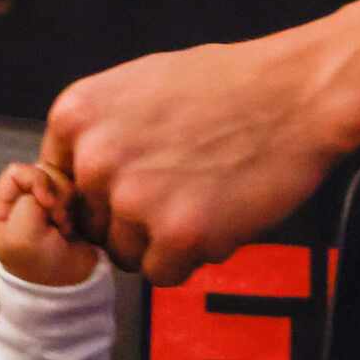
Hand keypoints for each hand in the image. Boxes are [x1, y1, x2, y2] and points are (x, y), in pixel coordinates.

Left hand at [0, 162, 100, 286]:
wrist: (69, 285)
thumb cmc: (39, 262)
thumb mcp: (22, 231)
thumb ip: (29, 197)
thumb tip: (47, 187)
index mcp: (0, 206)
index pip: (18, 171)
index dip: (37, 181)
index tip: (48, 204)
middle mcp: (19, 201)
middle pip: (41, 171)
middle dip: (56, 193)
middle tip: (57, 220)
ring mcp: (41, 204)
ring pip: (59, 179)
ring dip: (67, 201)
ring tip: (63, 227)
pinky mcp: (63, 209)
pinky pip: (73, 191)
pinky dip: (76, 206)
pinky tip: (71, 227)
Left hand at [40, 32, 344, 283]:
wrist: (297, 93)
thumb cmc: (226, 85)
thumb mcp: (136, 86)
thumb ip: (98, 133)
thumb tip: (76, 181)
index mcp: (76, 116)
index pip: (62, 186)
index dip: (101, 193)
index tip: (134, 185)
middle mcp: (94, 159)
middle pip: (93, 225)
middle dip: (132, 219)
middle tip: (181, 188)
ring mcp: (133, 199)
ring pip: (126, 254)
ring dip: (162, 240)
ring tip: (205, 196)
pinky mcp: (178, 235)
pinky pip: (164, 274)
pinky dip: (193, 256)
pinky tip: (219, 215)